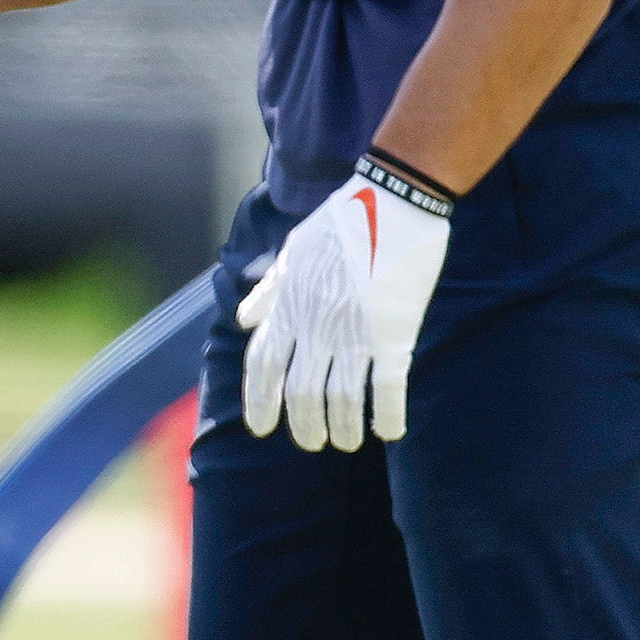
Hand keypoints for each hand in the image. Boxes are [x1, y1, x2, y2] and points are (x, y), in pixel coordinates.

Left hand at [235, 155, 453, 450]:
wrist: (396, 197)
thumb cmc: (344, 220)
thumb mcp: (294, 249)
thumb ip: (269, 290)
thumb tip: (243, 321)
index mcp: (289, 304)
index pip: (263, 366)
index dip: (259, 402)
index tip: (261, 428)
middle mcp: (316, 323)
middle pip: (301, 393)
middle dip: (303, 427)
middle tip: (312, 442)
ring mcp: (355, 330)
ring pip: (341, 399)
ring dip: (343, 429)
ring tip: (348, 442)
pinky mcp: (394, 331)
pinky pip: (387, 388)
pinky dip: (386, 417)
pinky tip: (390, 433)